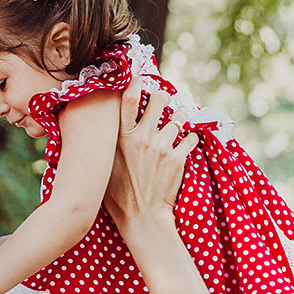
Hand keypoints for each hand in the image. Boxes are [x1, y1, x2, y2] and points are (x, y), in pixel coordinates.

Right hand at [104, 83, 197, 233]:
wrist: (141, 217)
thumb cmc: (118, 194)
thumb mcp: (105, 164)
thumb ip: (108, 143)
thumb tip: (102, 128)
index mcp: (121, 138)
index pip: (127, 99)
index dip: (135, 82)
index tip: (140, 76)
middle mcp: (142, 138)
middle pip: (159, 99)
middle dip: (164, 97)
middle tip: (164, 101)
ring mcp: (162, 147)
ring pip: (179, 117)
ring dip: (179, 118)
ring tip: (177, 124)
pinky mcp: (178, 159)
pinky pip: (191, 138)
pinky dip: (190, 140)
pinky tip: (185, 145)